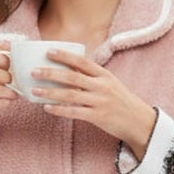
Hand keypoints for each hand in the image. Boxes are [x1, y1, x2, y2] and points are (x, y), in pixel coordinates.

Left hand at [30, 49, 156, 156]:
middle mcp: (101, 86)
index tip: (48, 51)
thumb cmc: (122, 102)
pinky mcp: (98, 117)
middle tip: (34, 71)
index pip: (81, 61)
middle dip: (51, 73)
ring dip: (50, 92)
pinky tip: (47, 108)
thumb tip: (69, 70)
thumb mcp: (110, 84)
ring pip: (70, 95)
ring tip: (34, 90)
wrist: (139, 122)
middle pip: (72, 77)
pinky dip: (59, 110)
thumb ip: (92, 77)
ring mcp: (99, 102)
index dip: (64, 56)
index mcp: (104, 75)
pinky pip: (74, 112)